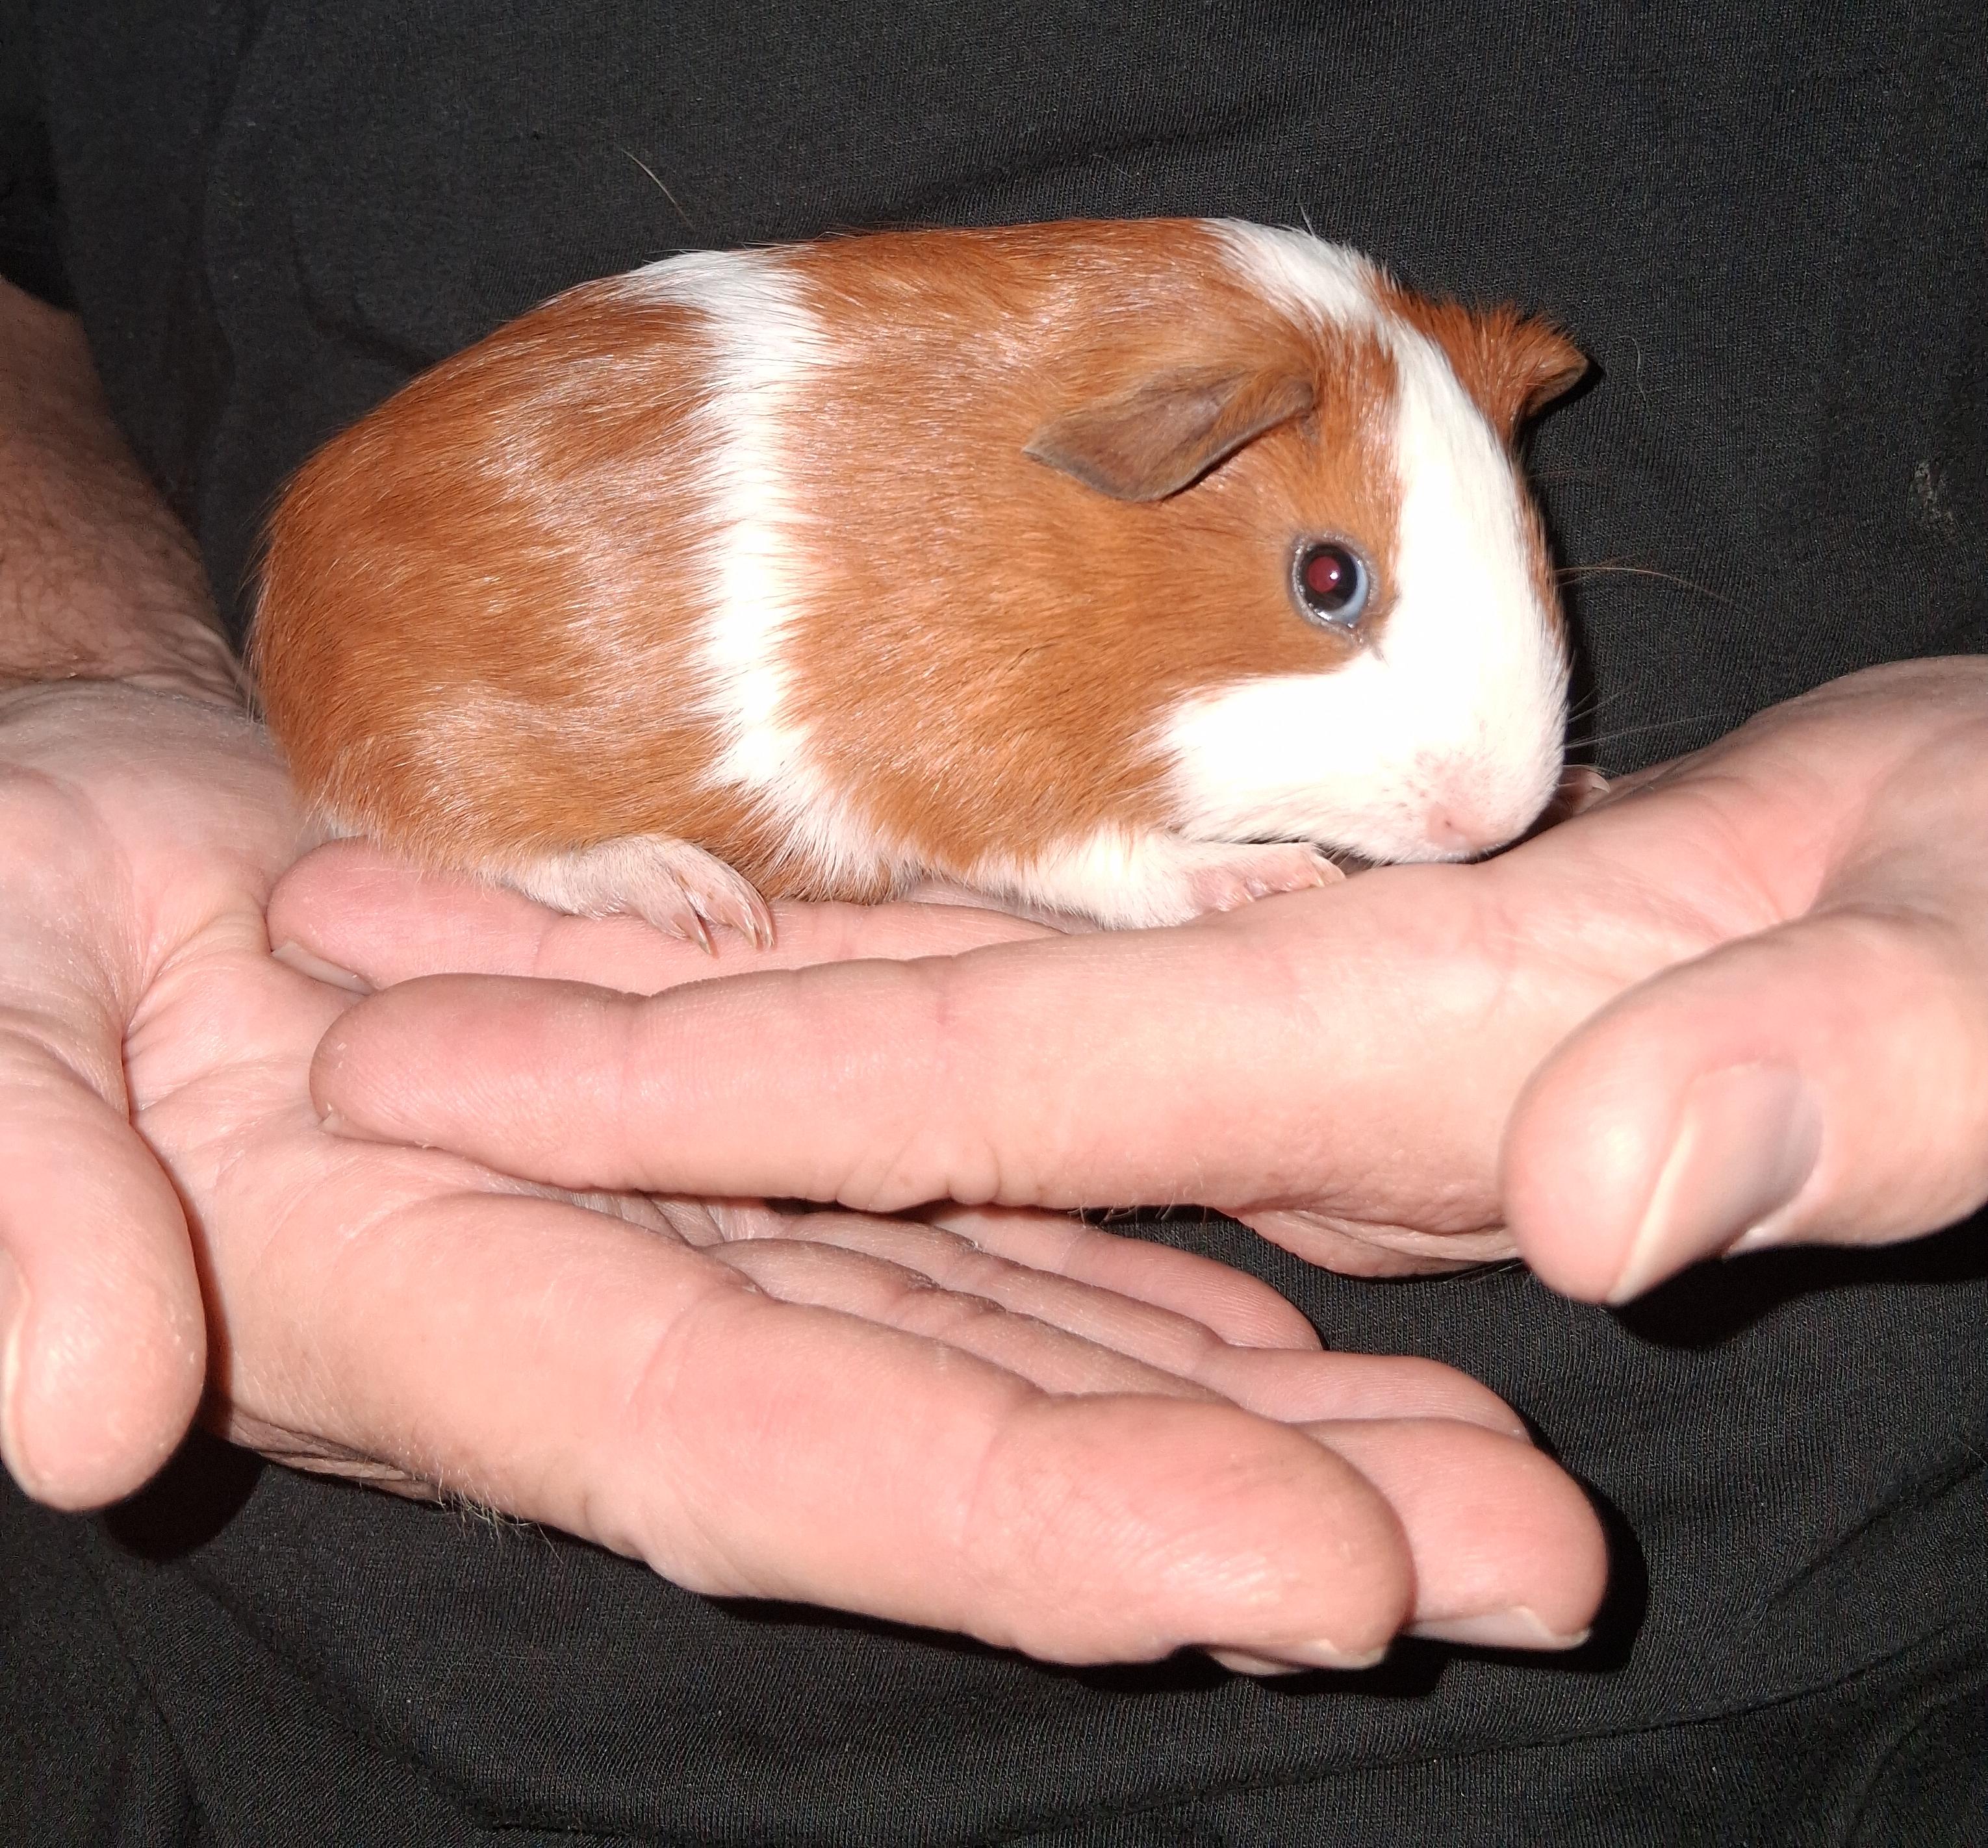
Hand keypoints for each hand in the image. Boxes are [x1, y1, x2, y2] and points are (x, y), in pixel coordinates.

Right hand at [0, 683, 1602, 1669]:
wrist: (52, 848)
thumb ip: (9, 1196)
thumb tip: (71, 1395)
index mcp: (431, 1311)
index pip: (763, 1446)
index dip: (1025, 1518)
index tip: (1302, 1571)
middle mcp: (606, 1301)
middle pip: (959, 1423)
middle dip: (1238, 1504)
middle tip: (1537, 1559)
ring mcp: (679, 1221)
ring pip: (999, 1322)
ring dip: (1242, 1401)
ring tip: (1491, 1460)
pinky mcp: (713, 1121)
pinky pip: (946, 1206)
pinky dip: (1116, 1266)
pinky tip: (1278, 1308)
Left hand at [303, 659, 1987, 1313]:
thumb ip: (1827, 1072)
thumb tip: (1608, 1191)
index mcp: (1399, 1080)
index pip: (955, 1102)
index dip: (671, 1093)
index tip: (404, 1062)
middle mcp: (1298, 1081)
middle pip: (870, 1065)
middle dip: (589, 1037)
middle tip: (314, 954)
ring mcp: (1312, 1026)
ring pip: (939, 1000)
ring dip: (693, 976)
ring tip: (462, 907)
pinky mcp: (1353, 955)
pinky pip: (1060, 957)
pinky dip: (891, 937)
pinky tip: (764, 896)